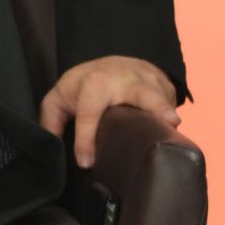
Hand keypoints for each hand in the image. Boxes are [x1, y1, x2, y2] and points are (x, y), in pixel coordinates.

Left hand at [39, 55, 180, 168]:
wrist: (107, 62)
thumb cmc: (82, 85)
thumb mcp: (58, 99)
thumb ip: (51, 123)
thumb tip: (53, 150)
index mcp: (94, 84)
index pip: (90, 114)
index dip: (87, 140)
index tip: (87, 163)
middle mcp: (124, 78)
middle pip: (143, 92)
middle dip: (156, 106)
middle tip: (170, 122)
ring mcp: (147, 76)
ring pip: (162, 94)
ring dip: (168, 112)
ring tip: (173, 130)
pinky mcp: (162, 79)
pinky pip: (171, 96)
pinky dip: (170, 110)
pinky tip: (167, 124)